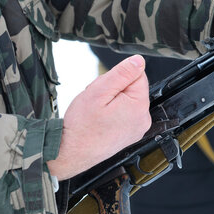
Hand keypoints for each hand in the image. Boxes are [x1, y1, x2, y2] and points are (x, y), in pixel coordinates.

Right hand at [48, 55, 149, 179]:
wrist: (70, 152)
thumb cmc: (82, 125)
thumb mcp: (99, 91)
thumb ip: (122, 73)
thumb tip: (139, 60)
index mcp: (139, 107)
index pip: (138, 75)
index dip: (118, 77)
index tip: (104, 89)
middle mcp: (143, 119)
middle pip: (132, 87)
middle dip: (113, 88)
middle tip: (97, 101)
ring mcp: (137, 128)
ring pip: (126, 99)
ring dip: (111, 99)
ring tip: (97, 111)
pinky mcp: (130, 134)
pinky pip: (124, 113)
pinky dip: (112, 112)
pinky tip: (100, 119)